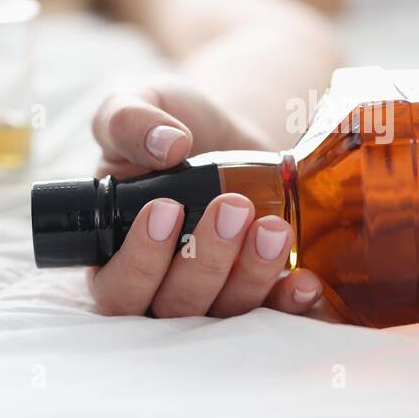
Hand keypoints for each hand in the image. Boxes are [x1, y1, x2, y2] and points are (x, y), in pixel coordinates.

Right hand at [87, 79, 323, 318]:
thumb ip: (128, 120)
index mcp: (113, 255)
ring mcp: (212, 296)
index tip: (165, 208)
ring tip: (272, 228)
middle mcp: (160, 287)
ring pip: (225, 312)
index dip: (139, 261)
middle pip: (175, 307)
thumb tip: (166, 144)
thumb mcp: (138, 104)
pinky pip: (272, 313)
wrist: (226, 132)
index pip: (116, 288)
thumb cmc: (169, 125)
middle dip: (205, 260)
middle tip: (232, 207)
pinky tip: (304, 279)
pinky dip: (289, 303)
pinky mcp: (257, 292)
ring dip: (250, 275)